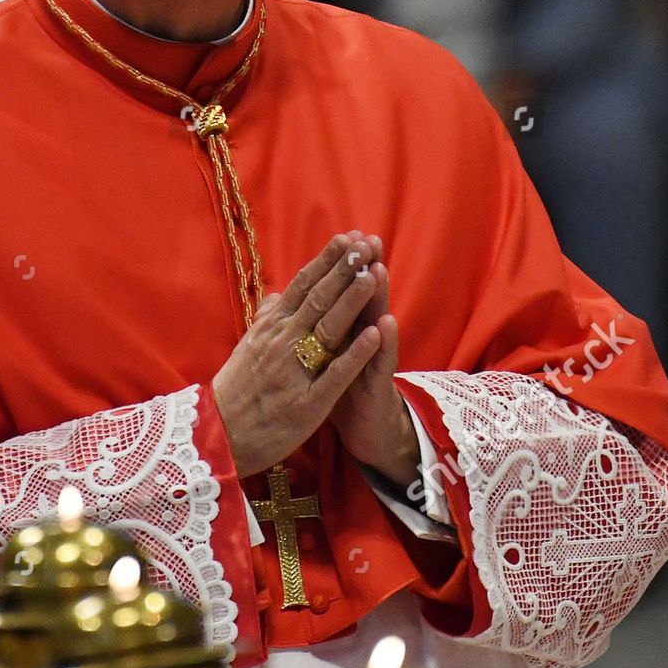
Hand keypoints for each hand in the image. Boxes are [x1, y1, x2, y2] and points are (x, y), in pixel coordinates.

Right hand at [211, 231, 389, 477]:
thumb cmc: (236, 390)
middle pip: (318, 299)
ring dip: (351, 301)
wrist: (218, 436)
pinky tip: (373, 335)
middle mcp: (281, 342)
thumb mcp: (245, 347)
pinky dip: (354, 353)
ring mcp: (294, 371)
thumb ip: (264, 319)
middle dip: (344, 271)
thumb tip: (276, 295)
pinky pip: (334, 374)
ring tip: (372, 276)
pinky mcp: (307, 402)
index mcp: (270, 327)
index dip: (326, 261)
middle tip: (367, 245)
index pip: (302, 286)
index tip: (347, 239)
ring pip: (327, 329)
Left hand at [328, 253, 419, 488]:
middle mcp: (359, 339)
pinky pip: (379, 364)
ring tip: (378, 269)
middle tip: (368, 240)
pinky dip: (381, 344)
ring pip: (374, 324)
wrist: (363, 431)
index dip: (340, 267)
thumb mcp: (316, 358)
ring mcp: (371, 361)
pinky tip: (385, 324)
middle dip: (363, 270)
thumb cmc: (335, 390)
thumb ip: (305, 327)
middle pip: (361, 299)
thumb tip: (282, 301)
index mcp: (339, 329)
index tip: (343, 236)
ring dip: (376, 297)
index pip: (339, 292)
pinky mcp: (376, 387)